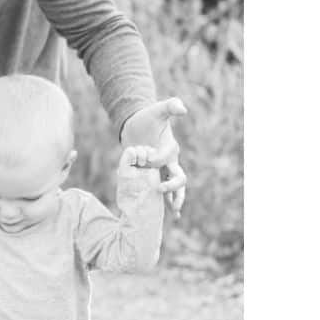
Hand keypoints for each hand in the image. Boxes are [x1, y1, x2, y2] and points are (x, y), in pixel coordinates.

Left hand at [120, 97, 187, 217]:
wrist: (136, 125)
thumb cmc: (147, 117)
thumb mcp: (157, 109)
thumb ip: (170, 106)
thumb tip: (183, 109)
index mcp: (171, 149)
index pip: (166, 158)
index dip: (154, 159)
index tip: (144, 157)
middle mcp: (169, 162)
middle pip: (178, 178)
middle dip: (174, 188)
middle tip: (162, 191)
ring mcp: (161, 170)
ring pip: (172, 188)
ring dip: (173, 200)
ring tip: (174, 214)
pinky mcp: (151, 174)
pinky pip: (159, 189)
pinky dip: (162, 200)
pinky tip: (161, 213)